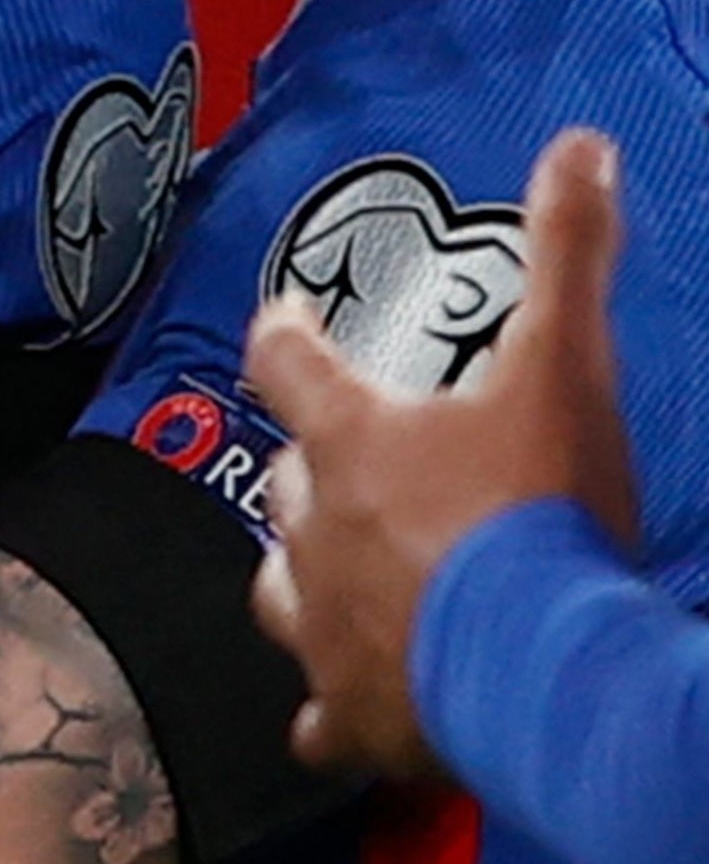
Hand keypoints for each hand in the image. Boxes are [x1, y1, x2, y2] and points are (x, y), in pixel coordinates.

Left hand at [249, 126, 639, 775]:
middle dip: (316, 470)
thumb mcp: (565, 367)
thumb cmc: (544, 507)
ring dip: (309, 575)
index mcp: (349, 441)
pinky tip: (344, 718)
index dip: (284, 334)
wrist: (545, 660)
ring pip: (281, 587)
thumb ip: (570, 256)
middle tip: (361, 470)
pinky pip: (319, 719)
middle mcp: (311, 530)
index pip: (284, 359)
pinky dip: (332, 714)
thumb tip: (581, 145)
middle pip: (287, 480)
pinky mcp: (350, 714)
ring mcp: (322, 626)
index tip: (286, 323)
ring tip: (349, 577)